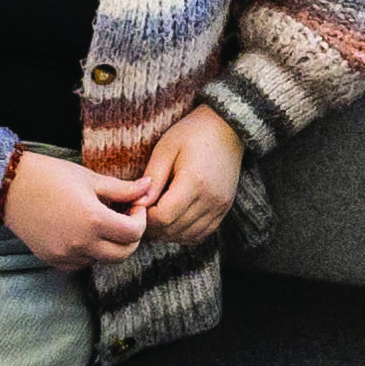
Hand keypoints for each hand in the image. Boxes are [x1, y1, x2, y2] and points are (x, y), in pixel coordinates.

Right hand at [1, 151, 148, 266]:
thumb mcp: (90, 178)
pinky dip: (90, 253)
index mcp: (93, 220)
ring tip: (103, 224)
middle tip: (125, 218)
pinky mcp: (53, 260)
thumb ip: (123, 189)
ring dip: (111, 245)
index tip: (135, 206)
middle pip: (123, 254)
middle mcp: (81, 243)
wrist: (9, 186)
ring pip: (103, 260)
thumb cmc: (50, 176)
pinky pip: (82, 263)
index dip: (141, 220)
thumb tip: (150, 186)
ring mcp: (66, 255)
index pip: (134, 233)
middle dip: (131, 237)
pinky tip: (84, 233)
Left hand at [105, 108, 246, 248]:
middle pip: (173, 230)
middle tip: (142, 211)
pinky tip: (174, 220)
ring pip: (186, 236)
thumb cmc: (191, 133)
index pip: (163, 217)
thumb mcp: (165, 149)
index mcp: (194, 182)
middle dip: (153, 226)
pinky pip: (200, 234)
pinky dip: (183, 233)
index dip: (145, 216)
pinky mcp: (224, 210)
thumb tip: (138, 205)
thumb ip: (152, 179)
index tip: (137, 204)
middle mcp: (210, 199)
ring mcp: (220, 207)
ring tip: (156, 215)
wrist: (227, 128)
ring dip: (167, 232)